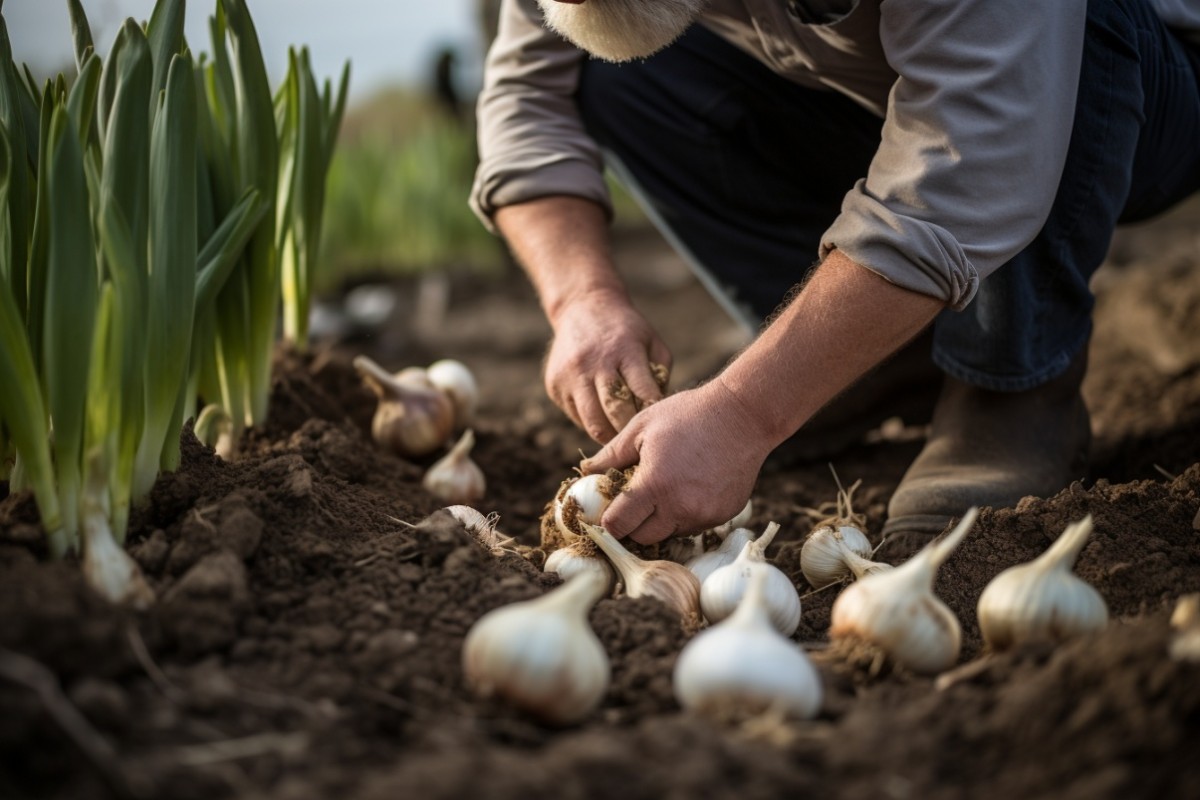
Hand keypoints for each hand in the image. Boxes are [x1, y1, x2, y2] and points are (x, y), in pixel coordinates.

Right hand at [545, 287, 671, 442]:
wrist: (583, 307)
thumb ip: (660, 376)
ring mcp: (570, 375)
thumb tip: (656, 415)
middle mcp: (594, 362)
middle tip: (641, 443)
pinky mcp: (554, 385)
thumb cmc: (627, 332)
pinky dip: (591, 422)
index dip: (651, 413)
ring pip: (592, 422)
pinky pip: (576, 416)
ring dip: (609, 436)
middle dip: (629, 432)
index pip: (642, 392)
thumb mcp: (652, 343)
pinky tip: (602, 418)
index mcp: (625, 350)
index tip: (658, 425)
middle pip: (614, 412)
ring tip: (622, 440)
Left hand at [579, 378, 776, 543]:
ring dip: (661, 520)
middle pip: (643, 538)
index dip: (609, 521)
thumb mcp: (642, 427)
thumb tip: (587, 472)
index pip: (619, 526)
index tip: (608, 510)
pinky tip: (689, 487)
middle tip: (634, 502)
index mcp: (655, 486)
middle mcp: (681, 508)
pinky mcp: (724, 514)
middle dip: (633, 524)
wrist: (744, 415)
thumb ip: (611, 455)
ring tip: (664, 489)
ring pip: (670, 533)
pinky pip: (695, 526)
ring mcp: (705, 514)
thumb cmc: (689, 414)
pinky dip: (686, 514)